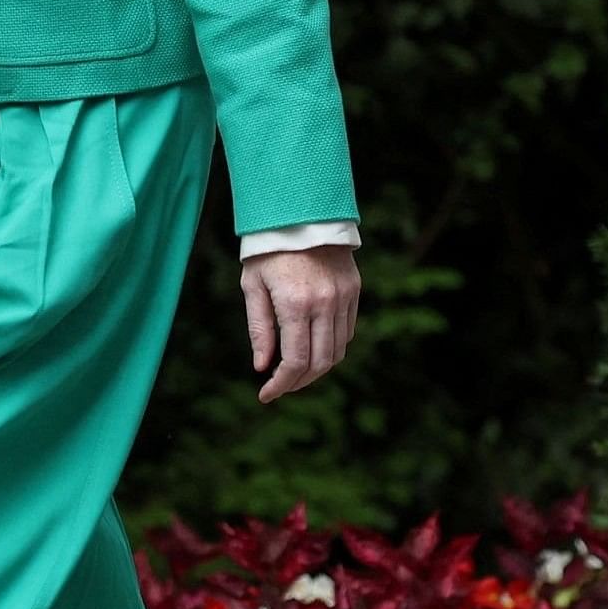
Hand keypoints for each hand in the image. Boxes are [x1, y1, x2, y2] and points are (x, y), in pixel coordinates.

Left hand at [242, 243, 358, 401]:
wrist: (301, 213)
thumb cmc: (267, 251)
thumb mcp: (252, 287)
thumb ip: (259, 329)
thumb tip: (262, 367)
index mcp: (295, 304)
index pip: (295, 361)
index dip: (281, 385)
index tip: (266, 395)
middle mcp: (325, 304)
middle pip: (320, 363)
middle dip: (299, 382)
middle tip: (280, 388)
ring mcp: (344, 298)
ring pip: (338, 351)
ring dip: (317, 368)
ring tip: (295, 373)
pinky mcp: (354, 291)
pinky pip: (347, 331)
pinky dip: (332, 347)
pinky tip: (313, 349)